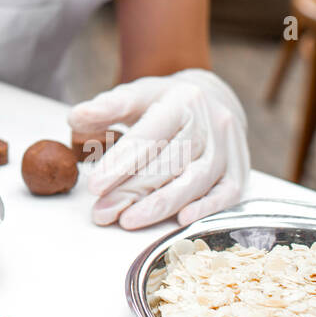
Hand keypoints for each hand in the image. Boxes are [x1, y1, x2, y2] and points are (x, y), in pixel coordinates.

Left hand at [68, 69, 249, 229]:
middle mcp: (211, 122)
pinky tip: (180, 221)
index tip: (95, 186)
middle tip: (101, 212)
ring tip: (127, 221)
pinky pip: (226, 194)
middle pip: (169, 162)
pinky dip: (204, 208)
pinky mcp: (240, 170)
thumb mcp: (136, 95)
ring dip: (160, 205)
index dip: (120, 162)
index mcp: (182, 100)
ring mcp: (229, 148)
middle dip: (132, 191)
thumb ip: (107, 107)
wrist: (211, 99)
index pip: (148, 136)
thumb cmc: (165, 102)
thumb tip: (75, 117)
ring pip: (195, 180)